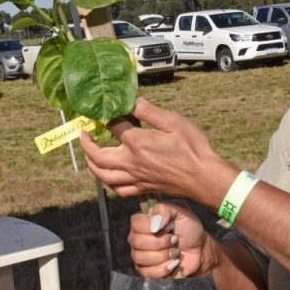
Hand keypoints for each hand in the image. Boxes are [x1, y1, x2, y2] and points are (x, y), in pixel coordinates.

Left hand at [80, 97, 237, 207]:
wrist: (204, 177)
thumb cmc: (193, 149)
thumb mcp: (173, 122)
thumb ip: (149, 111)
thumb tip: (131, 100)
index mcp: (138, 143)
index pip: (113, 127)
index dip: (106, 116)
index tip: (104, 110)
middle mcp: (132, 163)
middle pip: (99, 157)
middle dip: (87, 145)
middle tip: (84, 134)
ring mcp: (136, 178)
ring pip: (104, 177)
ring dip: (92, 165)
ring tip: (91, 155)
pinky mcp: (143, 188)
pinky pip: (119, 189)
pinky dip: (109, 183)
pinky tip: (110, 176)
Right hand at [128, 201, 216, 278]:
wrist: (199, 248)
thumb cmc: (188, 227)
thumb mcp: (181, 211)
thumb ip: (165, 209)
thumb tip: (154, 225)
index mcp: (143, 221)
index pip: (135, 223)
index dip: (152, 227)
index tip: (169, 227)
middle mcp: (137, 237)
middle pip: (137, 242)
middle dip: (161, 242)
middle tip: (175, 240)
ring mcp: (139, 255)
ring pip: (140, 258)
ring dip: (163, 255)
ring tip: (175, 252)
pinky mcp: (145, 270)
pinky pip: (146, 273)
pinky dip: (163, 268)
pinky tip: (173, 263)